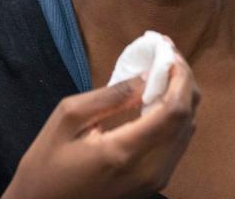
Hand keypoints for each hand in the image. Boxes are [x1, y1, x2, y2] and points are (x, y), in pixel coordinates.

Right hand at [2, 53, 199, 198]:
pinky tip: (160, 97)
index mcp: (125, 151)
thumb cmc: (46, 163)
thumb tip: (149, 76)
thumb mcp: (69, 117)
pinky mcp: (152, 184)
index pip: (174, 110)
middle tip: (168, 54)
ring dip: (182, 97)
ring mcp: (153, 181)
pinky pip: (177, 144)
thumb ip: (112, 95)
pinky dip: (175, 116)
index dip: (179, 76)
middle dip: (184, 81)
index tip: (168, 50)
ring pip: (186, 132)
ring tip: (165, 69)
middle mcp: (148, 170)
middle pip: (187, 119)